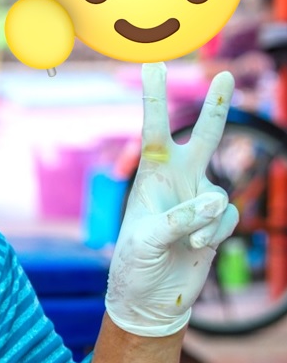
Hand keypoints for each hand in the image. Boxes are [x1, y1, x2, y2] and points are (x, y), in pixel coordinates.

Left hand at [106, 62, 239, 337]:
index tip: (154, 64)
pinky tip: (197, 246)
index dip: (154, 98)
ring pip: (219, 193)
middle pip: (203, 137)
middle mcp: (177, 181)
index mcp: (150, 176)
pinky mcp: (216, 222)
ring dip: (206, 219)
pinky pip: (228, 217)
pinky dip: (216, 231)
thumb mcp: (146, 240)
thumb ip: (181, 218)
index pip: (153, 130)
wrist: (150, 297)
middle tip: (224, 74)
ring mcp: (199, 200)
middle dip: (216, 108)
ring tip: (186, 241)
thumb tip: (217, 201)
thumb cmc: (134, 264)